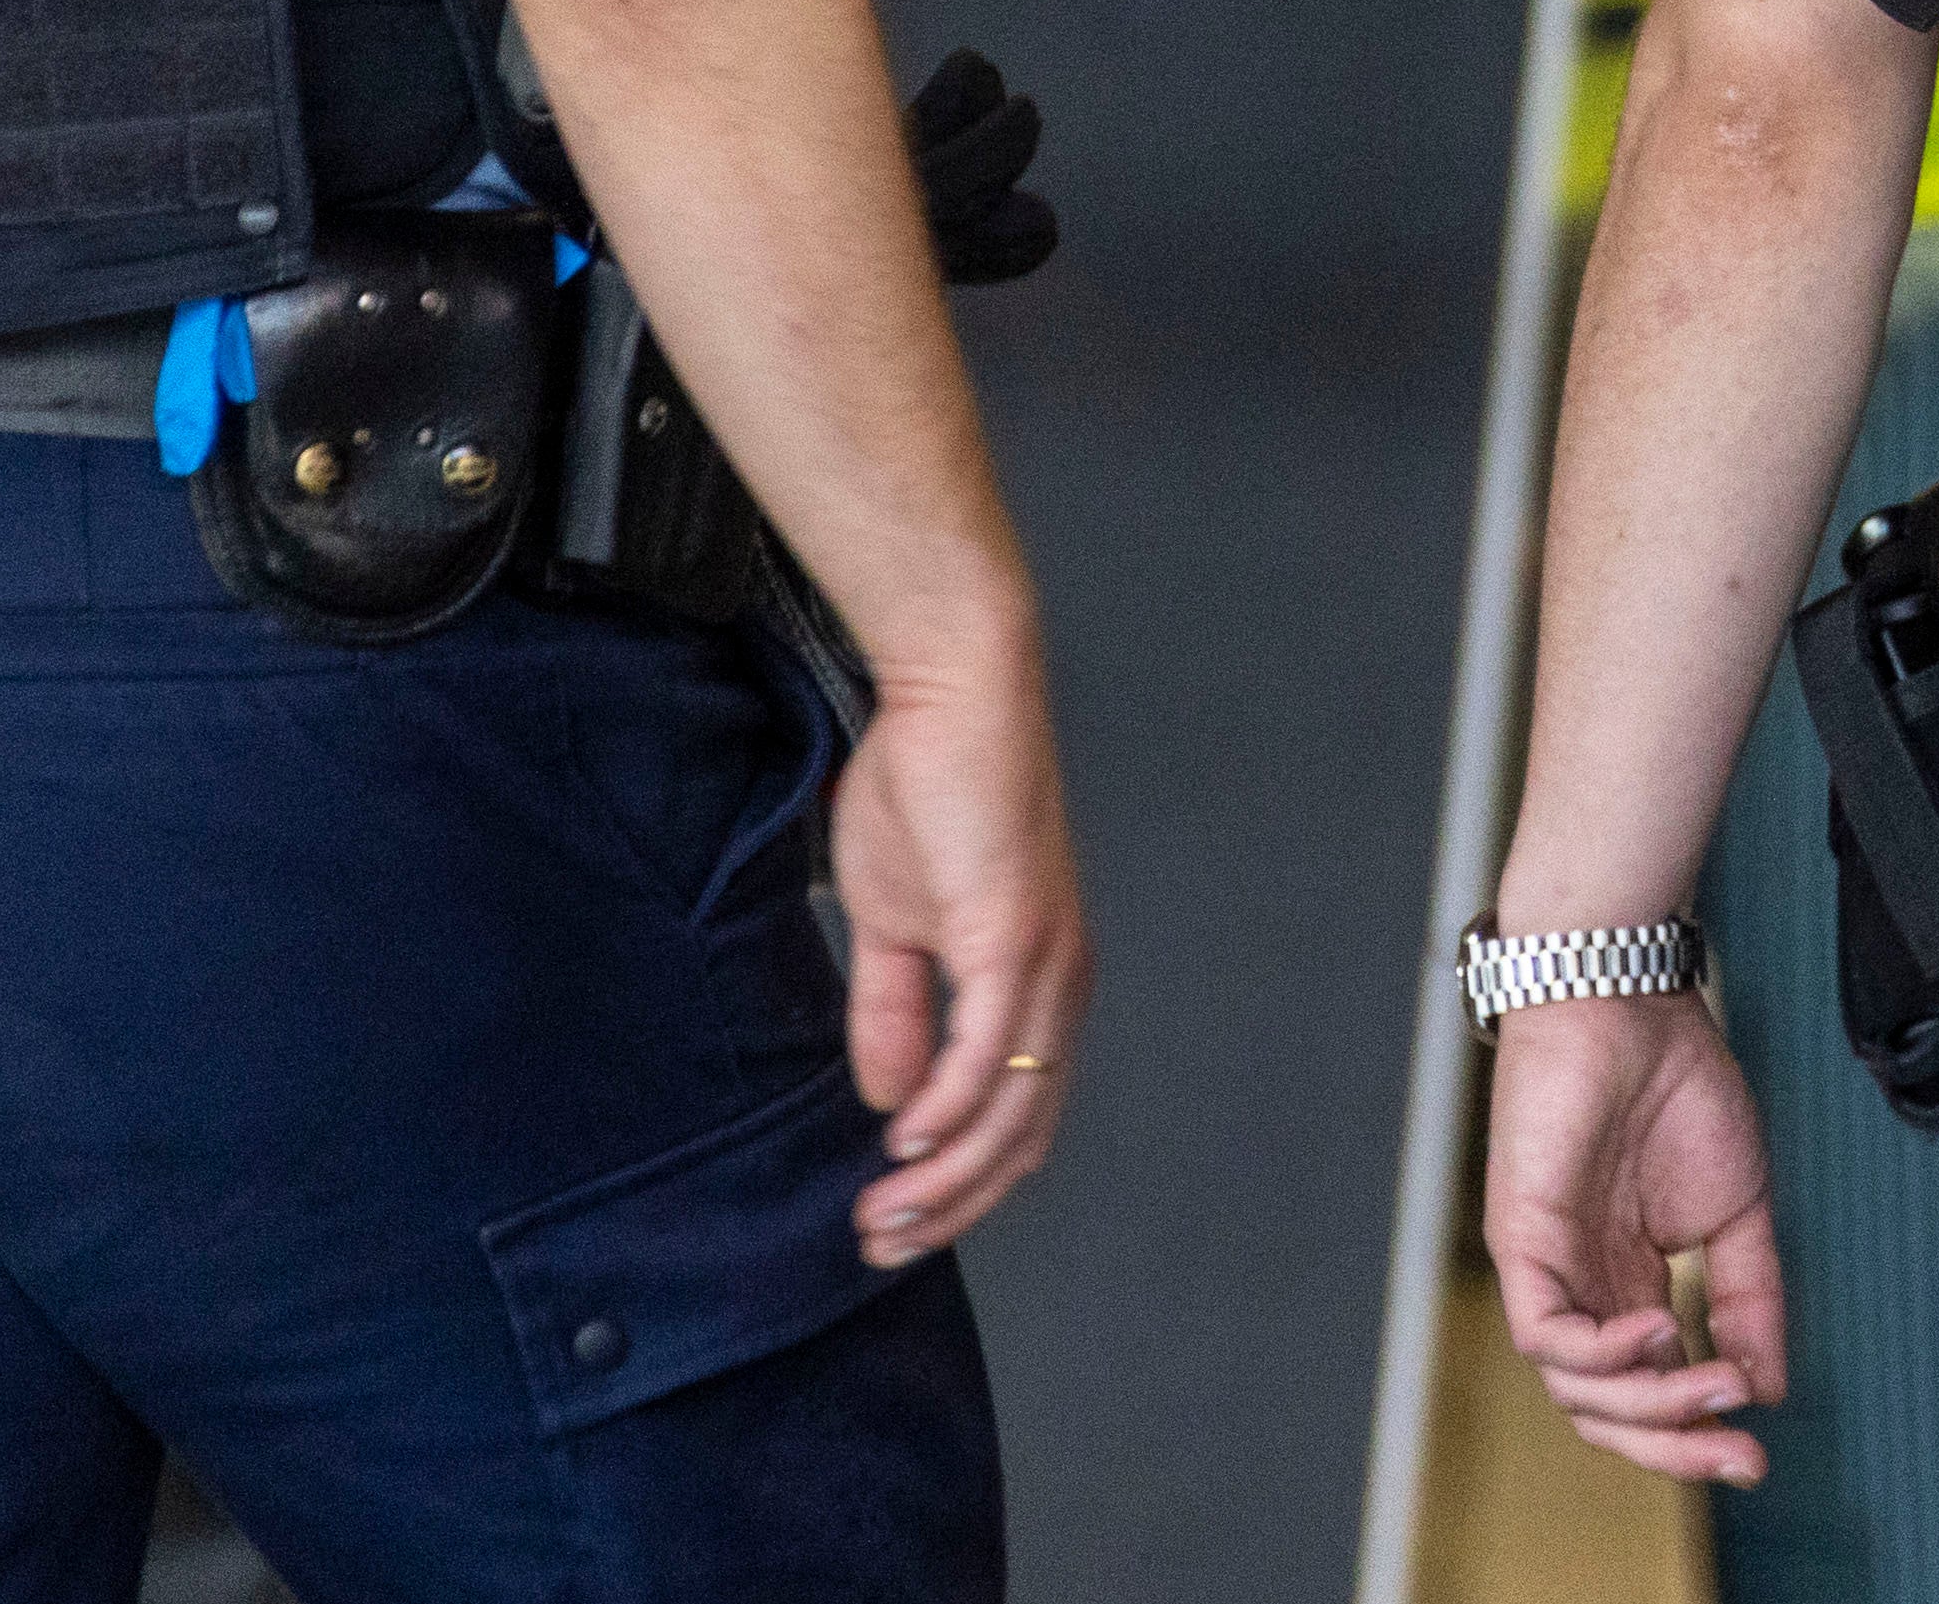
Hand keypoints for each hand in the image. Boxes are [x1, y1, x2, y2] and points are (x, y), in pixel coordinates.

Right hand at [831, 649, 1088, 1263]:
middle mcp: (1059, 983)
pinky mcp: (1013, 933)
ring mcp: (1045, 962)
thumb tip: (888, 1103)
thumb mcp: (894, 923)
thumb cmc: (926, 790)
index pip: (1018, 1117)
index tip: (892, 1224)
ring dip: (945, 1177)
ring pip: (1011, 1108)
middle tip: (879, 1244)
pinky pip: (989, 1047)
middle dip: (952, 1205)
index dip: (961, 1183)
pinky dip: (949, 1108)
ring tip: (882, 1216)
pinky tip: (905, 1142)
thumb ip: (892, 1013)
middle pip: (1023, 1134)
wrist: (949, 695)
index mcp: (1038, 983)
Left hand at [1483, 988, 1787, 1485]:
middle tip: (1741, 1460)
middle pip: (1608, 1412)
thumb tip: (1766, 1389)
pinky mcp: (1520, 1241)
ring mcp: (1546, 1271)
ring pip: (1576, 1388)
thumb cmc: (1676, 1085)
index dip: (1697, 1434)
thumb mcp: (1737, 1209)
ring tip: (1716, 1380)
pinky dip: (1602, 1353)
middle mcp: (1582, 1292)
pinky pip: (1546, 1334)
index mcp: (1629, 1288)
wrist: (1632, 1000)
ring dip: (1654, 1400)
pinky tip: (1660, 1330)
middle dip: (1676, 1448)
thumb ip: (1750, 1298)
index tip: (1758, 1456)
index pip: (1648, 1394)